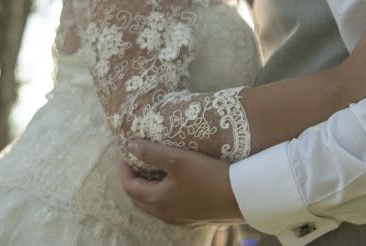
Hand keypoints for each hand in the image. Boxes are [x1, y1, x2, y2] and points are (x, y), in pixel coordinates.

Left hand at [120, 140, 244, 225]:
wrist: (240, 196)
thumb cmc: (207, 176)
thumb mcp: (177, 159)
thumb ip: (151, 152)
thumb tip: (130, 145)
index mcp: (157, 200)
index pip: (130, 186)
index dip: (125, 169)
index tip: (127, 153)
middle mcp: (165, 214)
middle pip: (140, 199)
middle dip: (135, 181)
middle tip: (138, 163)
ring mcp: (180, 219)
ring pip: (156, 205)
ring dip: (150, 189)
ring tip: (156, 171)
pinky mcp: (194, 219)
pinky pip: (171, 208)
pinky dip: (165, 196)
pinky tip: (177, 185)